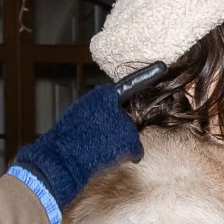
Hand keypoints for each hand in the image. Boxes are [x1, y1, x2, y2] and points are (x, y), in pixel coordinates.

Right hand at [12, 84, 144, 211]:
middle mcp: (116, 104)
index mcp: (102, 95)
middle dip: (119, 130)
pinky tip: (108, 157)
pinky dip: (126, 156)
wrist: (61, 157)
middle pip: (129, 119)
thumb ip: (103, 110)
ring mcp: (124, 122)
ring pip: (131, 136)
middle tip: (98, 139)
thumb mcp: (83, 113)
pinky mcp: (129, 139)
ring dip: (120, 144)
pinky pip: (136, 151)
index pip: (130, 83)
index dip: (147, 75)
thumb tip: (119, 119)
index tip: (162, 66)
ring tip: (98, 148)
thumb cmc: (67, 139)